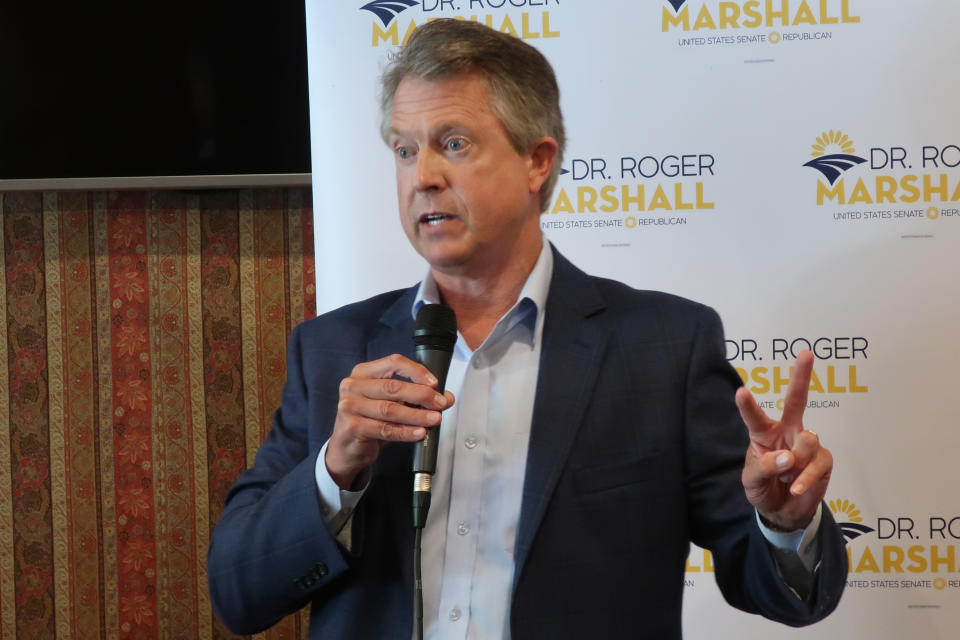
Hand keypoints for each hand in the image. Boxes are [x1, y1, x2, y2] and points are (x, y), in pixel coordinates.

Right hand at [326, 354, 453, 489]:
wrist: (347, 446)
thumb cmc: (370, 419)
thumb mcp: (391, 402)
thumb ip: (415, 397)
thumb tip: (446, 397)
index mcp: (364, 372)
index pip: (393, 362)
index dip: (416, 371)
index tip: (434, 383)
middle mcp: (353, 386)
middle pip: (392, 387)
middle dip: (421, 395)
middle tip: (440, 403)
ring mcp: (350, 407)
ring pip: (390, 409)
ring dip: (416, 415)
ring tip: (434, 419)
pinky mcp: (352, 427)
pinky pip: (384, 429)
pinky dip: (405, 432)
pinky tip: (419, 433)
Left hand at [735, 350, 832, 530]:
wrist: (783, 512)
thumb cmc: (763, 488)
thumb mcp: (752, 481)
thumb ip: (764, 468)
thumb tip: (787, 458)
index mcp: (763, 433)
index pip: (755, 417)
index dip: (748, 405)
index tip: (741, 391)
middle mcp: (787, 432)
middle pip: (796, 400)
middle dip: (801, 377)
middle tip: (805, 353)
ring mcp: (807, 444)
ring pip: (808, 441)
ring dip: (796, 462)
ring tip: (787, 477)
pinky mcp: (823, 460)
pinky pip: (818, 463)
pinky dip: (806, 478)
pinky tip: (796, 487)